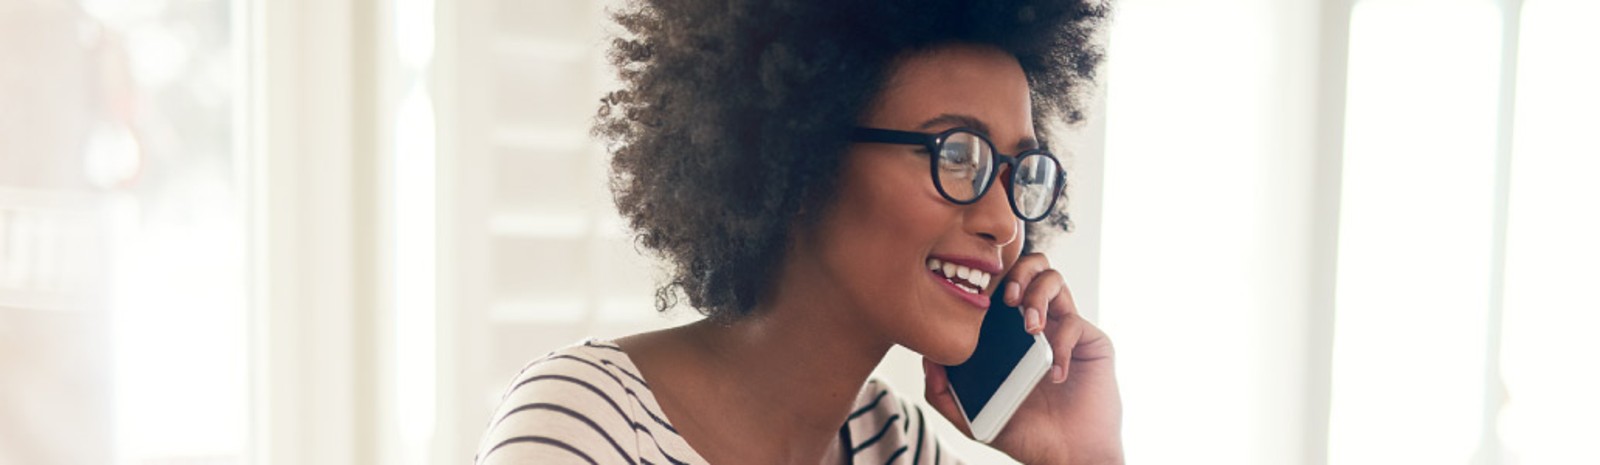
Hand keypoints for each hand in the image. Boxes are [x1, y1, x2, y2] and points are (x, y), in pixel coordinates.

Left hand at [922, 252, 1123, 464]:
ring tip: (1030, 327)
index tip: (977, 294)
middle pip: (1031, 266)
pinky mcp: (1091, 342)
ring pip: (1055, 279)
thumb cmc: (1024, 435)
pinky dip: (1062, 345)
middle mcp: (1038, 323)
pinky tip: (1056, 376)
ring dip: (1038, 295)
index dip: (989, 279)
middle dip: (1019, 270)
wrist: (1067, 455)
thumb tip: (926, 358)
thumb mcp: (971, 417)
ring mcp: (1065, 329)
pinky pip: (1075, 323)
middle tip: (1008, 297)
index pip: (999, 285)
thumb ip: (942, 393)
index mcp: (1009, 333)